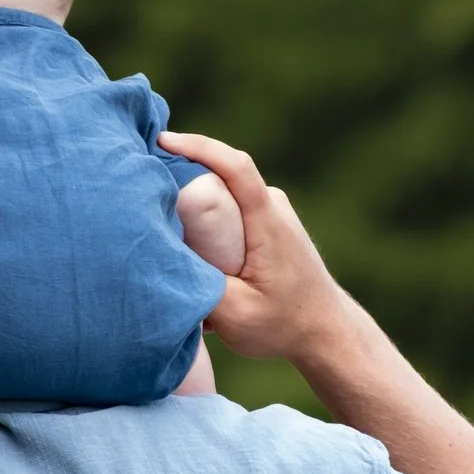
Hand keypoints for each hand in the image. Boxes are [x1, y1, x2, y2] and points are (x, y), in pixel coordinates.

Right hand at [158, 134, 345, 369]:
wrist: (325, 332)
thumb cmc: (284, 325)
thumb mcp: (236, 315)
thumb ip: (199, 288)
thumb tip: (164, 263)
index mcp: (268, 221)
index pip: (235, 166)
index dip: (198, 147)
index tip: (164, 141)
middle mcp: (273, 207)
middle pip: (223, 175)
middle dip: (184, 175)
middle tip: (148, 192)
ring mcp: (272, 214)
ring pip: (225, 196)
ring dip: (195, 206)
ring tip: (166, 228)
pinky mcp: (268, 227)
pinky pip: (231, 211)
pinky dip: (207, 223)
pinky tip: (192, 250)